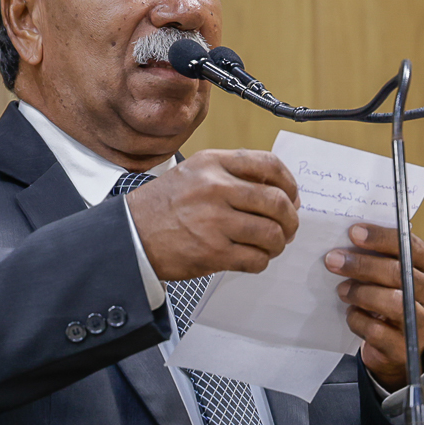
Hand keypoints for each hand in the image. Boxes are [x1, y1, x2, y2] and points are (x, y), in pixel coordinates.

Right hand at [125, 149, 299, 280]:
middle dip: (290, 219)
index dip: (290, 184)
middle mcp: (216, 188)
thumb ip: (233, 175)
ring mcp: (215, 221)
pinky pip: (256, 259)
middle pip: (277, 201)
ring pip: (272, 233)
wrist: (130, 234)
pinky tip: (252, 258)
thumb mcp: (194, 172)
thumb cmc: (163, 205)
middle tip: (288, 227)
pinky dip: (261, 261)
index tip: (292, 197)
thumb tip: (279, 192)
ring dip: (278, 243)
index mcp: (213, 163)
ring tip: (271, 245)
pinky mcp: (213, 252)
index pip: (269, 165)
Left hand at [325, 223, 423, 391]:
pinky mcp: (405, 347)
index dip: (381, 238)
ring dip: (360, 293)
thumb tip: (350, 239)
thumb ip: (380, 256)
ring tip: (342, 290)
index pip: (410, 246)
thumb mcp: (393, 274)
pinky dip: (357, 319)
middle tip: (333, 260)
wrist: (400, 346)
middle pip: (399, 273)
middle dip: (362, 264)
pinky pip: (377, 330)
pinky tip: (352, 314)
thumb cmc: (392, 297)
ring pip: (391, 302)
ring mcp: (423, 322)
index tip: (354, 232)